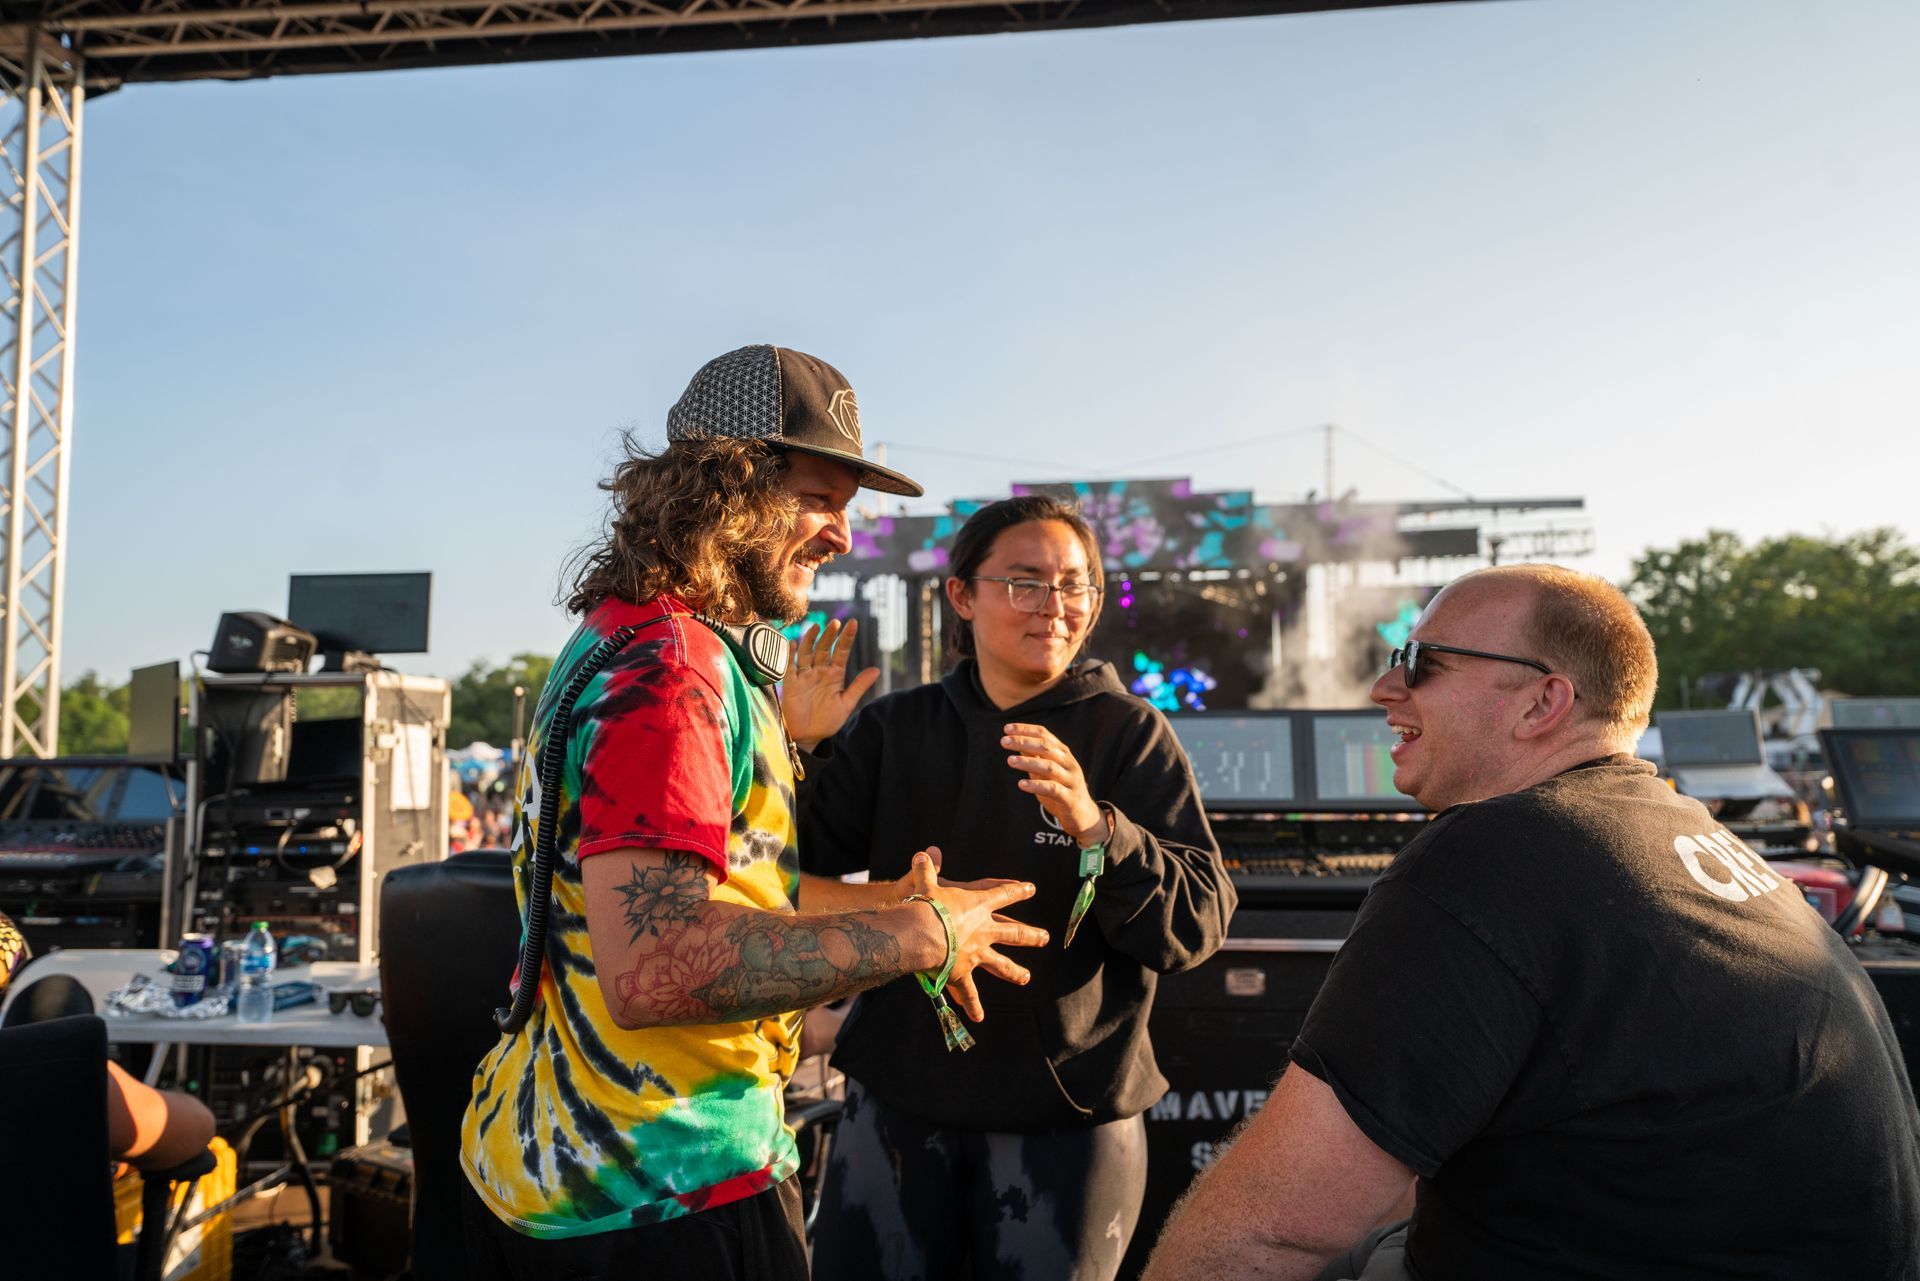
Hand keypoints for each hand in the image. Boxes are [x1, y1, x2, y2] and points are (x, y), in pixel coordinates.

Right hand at [781, 620, 880, 748]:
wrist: (808, 736)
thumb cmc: (828, 721)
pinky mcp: (791, 683)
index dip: (847, 638)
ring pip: (807, 652)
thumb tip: (877, 670)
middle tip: (836, 623)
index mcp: (835, 675)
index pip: (842, 652)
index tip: (853, 623)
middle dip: (830, 635)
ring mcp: (805, 676)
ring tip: (817, 627)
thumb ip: (859, 686)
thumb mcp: (846, 704)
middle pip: (824, 648)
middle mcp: (820, 671)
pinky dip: (790, 654)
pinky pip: (790, 666)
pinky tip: (794, 643)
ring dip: (811, 639)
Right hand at [897, 846, 1048, 1022]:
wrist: (923, 934)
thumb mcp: (925, 883)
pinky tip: (978, 1018)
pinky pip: (969, 993)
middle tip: (1045, 938)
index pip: (1003, 894)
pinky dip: (973, 1006)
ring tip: (1026, 978)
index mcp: (977, 905)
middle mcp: (984, 931)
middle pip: (1014, 933)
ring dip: (1014, 972)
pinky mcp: (962, 974)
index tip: (1031, 889)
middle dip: (1030, 935)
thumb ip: (926, 869)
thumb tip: (922, 853)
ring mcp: (976, 955)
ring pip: (1001, 965)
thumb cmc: (926, 905)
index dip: (1018, 891)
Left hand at [1003, 722, 1105, 845]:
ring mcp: (1071, 780)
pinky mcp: (1069, 798)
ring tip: (1010, 760)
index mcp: (1062, 753)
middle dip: (1024, 742)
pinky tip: (1021, 784)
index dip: (1025, 730)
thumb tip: (1015, 741)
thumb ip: (1034, 757)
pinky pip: (1053, 789)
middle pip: (1046, 747)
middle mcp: (1068, 763)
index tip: (1006, 728)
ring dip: (1028, 762)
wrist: (1082, 814)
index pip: (1044, 735)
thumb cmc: (1061, 788)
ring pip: (1049, 767)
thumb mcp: (1046, 770)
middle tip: (1004, 741)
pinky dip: (1037, 785)